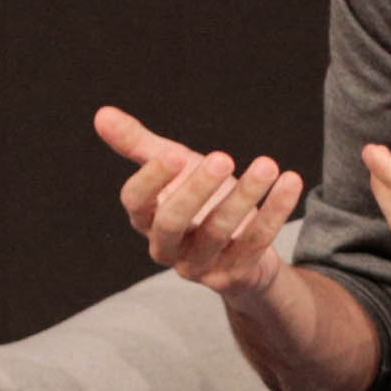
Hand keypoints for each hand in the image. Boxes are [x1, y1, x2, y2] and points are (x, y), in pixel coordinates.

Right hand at [91, 105, 300, 297]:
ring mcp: (199, 266)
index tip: (174, 153)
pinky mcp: (233, 276)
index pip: (135, 203)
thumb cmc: (200, 201)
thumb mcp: (174, 170)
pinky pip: (254, 244)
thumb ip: (139, 145)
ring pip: (218, 233)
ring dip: (244, 197)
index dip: (151, 180)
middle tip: (223, 157)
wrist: (241, 249)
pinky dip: (273, 213)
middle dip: (197, 190)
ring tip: (267, 164)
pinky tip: (289, 182)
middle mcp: (167, 247)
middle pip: (172, 222)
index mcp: (147, 219)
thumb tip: (101, 114)